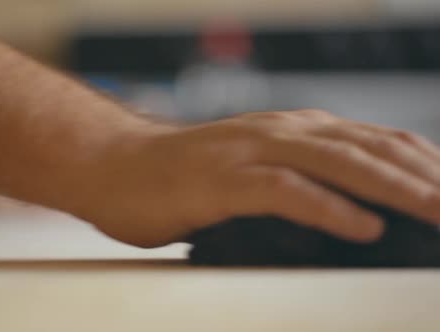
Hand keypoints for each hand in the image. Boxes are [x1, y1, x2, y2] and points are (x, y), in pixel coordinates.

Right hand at [76, 110, 439, 247]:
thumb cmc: (178, 175)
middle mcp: (277, 131)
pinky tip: (364, 228)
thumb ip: (293, 179)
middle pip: (367, 148)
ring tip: (438, 214)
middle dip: (424, 178)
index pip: (372, 140)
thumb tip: (345, 211)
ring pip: (337, 162)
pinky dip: (330, 209)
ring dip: (393, 189)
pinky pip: (286, 191)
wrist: (114, 164)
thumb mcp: (248, 168)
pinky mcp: (223, 179)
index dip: (419, 164)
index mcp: (288, 129)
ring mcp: (250, 151)